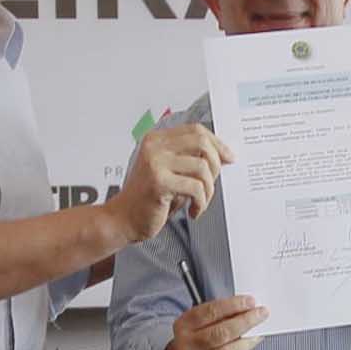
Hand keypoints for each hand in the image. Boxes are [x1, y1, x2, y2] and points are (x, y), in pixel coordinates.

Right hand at [110, 124, 232, 243]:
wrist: (122, 219)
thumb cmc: (147, 198)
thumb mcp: (169, 171)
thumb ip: (189, 159)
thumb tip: (223, 155)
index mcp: (157, 139)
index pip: (195, 130)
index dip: (217, 143)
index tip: (228, 157)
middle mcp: (154, 147)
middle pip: (201, 142)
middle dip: (216, 164)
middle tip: (213, 182)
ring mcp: (155, 163)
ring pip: (202, 167)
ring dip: (208, 189)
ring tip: (201, 201)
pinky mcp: (159, 182)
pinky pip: (196, 187)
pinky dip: (201, 202)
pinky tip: (193, 210)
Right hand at [160, 295, 266, 349]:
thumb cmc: (195, 343)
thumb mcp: (197, 326)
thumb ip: (218, 317)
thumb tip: (247, 309)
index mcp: (183, 327)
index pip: (209, 312)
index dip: (232, 305)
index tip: (250, 301)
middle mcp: (186, 347)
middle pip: (220, 333)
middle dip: (245, 321)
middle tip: (262, 313)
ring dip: (247, 341)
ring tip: (258, 333)